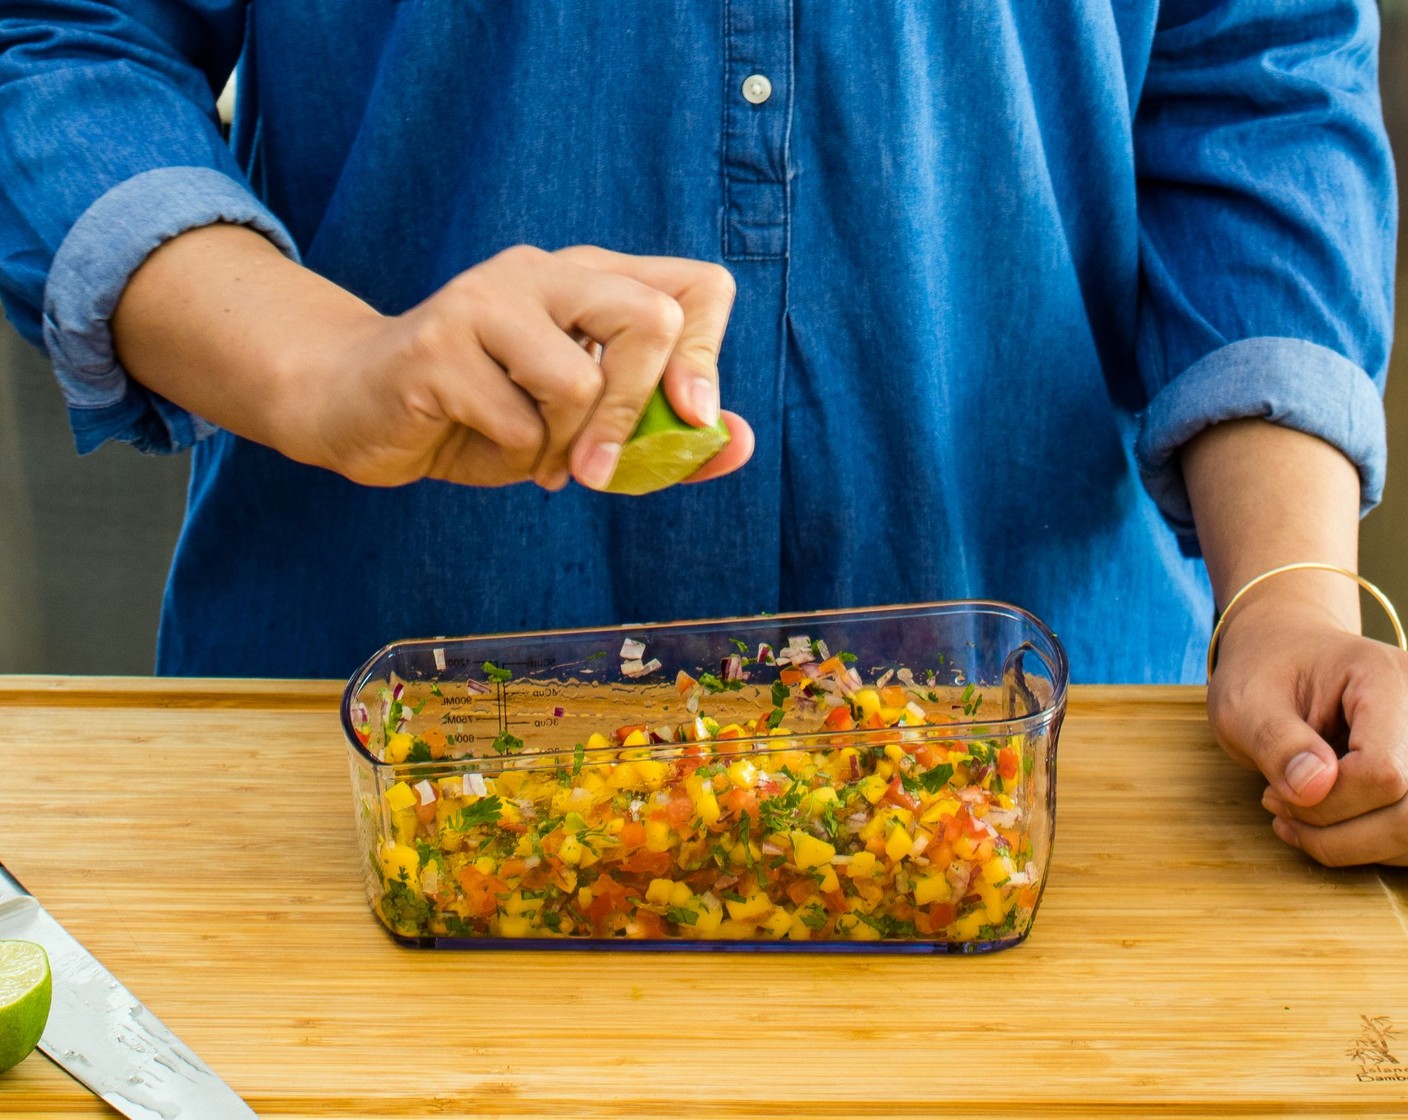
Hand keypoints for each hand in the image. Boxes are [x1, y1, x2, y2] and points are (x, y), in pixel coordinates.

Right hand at [295, 244, 752, 489]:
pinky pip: (515, 421)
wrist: (357, 408)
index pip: (700, 288)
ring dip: (561, 447)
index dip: (710, 358)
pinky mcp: (438, 343)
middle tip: (600, 468)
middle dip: (636, 414)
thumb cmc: (481, 416)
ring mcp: (487, 297)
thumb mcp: (583, 430)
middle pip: (651, 320)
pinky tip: (479, 441)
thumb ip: (661, 437)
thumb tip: (738, 443)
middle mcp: (544, 270)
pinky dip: (510, 457)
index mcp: (591, 278)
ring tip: (527, 452)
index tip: (690, 418)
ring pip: (581, 382)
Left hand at [1208, 595, 1407, 866]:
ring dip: (1349, 844)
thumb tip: (1313, 787)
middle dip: (1338, 833)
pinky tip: (1320, 825)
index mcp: (1385, 678)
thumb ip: (1276, 741)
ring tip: (1294, 814)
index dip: (1327, 803)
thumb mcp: (1245, 701)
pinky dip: (1364, 846)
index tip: (1273, 793)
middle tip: (1279, 809)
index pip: (1383, 772)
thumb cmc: (1263, 674)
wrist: (1285, 655)